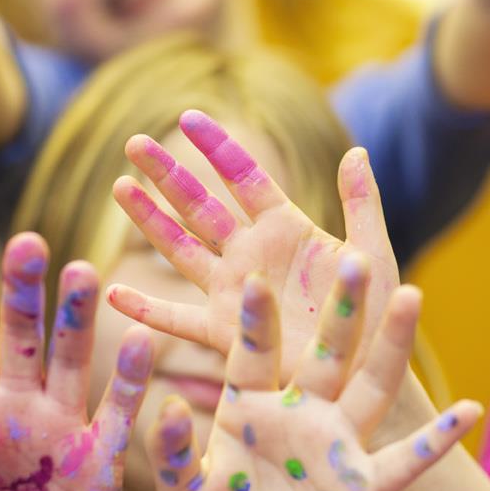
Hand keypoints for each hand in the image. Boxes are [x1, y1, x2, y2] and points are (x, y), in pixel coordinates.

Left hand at [0, 234, 154, 490]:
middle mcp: (18, 405)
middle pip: (20, 339)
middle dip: (23, 293)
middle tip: (25, 241)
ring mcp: (61, 424)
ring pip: (71, 360)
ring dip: (77, 318)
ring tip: (82, 269)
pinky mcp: (99, 454)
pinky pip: (118, 409)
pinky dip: (131, 377)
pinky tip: (140, 337)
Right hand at [107, 110, 399, 381]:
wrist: (367, 373)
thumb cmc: (376, 316)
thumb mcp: (373, 256)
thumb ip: (362, 204)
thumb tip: (356, 151)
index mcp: (287, 228)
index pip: (244, 177)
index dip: (216, 147)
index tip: (187, 116)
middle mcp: (252, 254)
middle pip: (200, 206)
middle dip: (167, 175)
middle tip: (133, 143)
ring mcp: (234, 292)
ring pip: (180, 249)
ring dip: (149, 221)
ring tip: (120, 187)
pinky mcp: (225, 333)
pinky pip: (177, 320)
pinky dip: (145, 310)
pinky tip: (113, 294)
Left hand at [150, 254, 479, 490]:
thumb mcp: (183, 483)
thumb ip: (171, 448)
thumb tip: (169, 407)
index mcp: (251, 404)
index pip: (255, 353)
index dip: (257, 321)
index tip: (254, 279)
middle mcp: (301, 414)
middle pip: (327, 353)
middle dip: (341, 309)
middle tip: (353, 258)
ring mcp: (335, 448)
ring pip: (370, 388)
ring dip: (392, 344)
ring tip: (412, 295)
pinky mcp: (360, 488)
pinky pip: (405, 462)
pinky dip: (438, 440)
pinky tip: (470, 410)